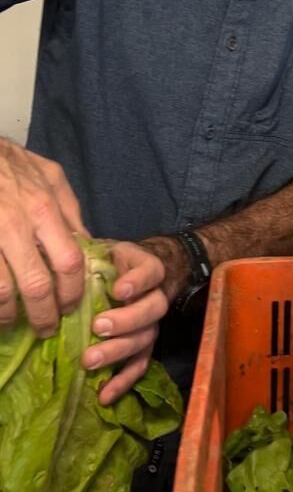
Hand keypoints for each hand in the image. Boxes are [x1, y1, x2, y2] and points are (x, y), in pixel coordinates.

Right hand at [0, 139, 88, 334]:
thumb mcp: (50, 177)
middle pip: (37, 285)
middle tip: (46, 328)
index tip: (70, 307)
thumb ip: (69, 211)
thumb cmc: (12, 163)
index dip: (72, 291)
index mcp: (45, 210)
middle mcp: (18, 225)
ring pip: (3, 291)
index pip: (69, 262)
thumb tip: (86, 243)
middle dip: (44, 314)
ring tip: (12, 322)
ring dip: (9, 315)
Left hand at [82, 241, 167, 404]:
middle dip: (125, 321)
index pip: (151, 272)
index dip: (138, 281)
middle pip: (151, 310)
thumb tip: (64, 250)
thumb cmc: (117, 261)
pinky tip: (105, 395)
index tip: (119, 289)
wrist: (140, 274)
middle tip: (98, 327)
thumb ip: (95, 251)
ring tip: (91, 360)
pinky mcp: (144, 346)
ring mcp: (152, 323)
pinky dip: (124, 381)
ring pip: (145, 339)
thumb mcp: (110, 248)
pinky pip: (140, 365)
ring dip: (119, 351)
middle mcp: (156, 296)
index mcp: (148, 268)